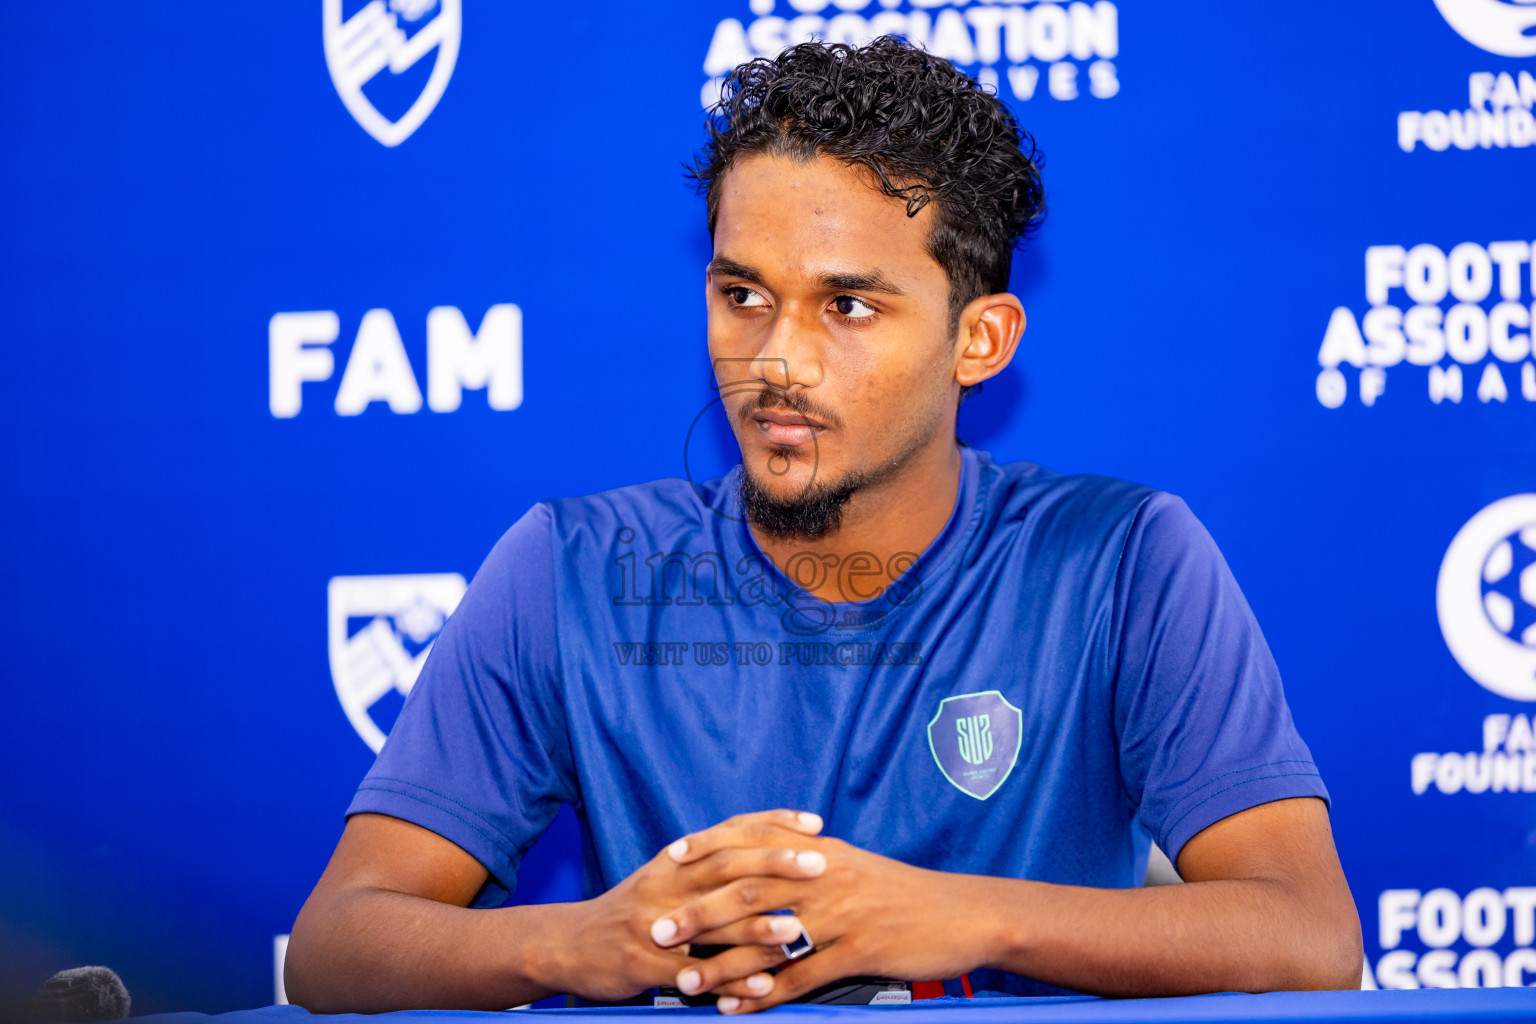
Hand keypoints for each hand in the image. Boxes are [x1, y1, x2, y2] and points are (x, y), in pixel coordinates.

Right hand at [538, 809, 828, 1001]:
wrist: (569, 944)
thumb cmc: (631, 910)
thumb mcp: (666, 876)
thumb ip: (709, 862)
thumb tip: (762, 845)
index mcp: (678, 860)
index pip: (732, 831)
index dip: (774, 825)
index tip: (815, 824)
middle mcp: (668, 883)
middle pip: (728, 866)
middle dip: (777, 865)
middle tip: (821, 865)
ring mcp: (656, 924)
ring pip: (714, 922)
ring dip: (759, 927)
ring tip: (798, 930)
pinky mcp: (645, 964)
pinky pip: (694, 973)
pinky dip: (730, 981)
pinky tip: (762, 987)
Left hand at [650, 828, 996, 1012]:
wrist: (964, 913)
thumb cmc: (906, 894)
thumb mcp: (857, 866)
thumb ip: (812, 864)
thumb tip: (770, 864)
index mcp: (822, 851)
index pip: (754, 840)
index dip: (710, 847)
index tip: (670, 858)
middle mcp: (826, 876)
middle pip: (749, 888)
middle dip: (698, 911)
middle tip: (658, 930)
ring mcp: (844, 914)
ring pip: (769, 937)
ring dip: (723, 962)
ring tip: (686, 981)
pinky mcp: (860, 951)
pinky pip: (804, 976)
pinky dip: (768, 995)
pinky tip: (740, 1008)